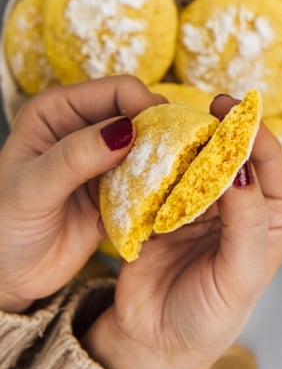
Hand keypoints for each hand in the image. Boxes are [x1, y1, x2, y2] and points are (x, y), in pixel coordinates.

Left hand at [0, 76, 161, 313]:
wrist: (7, 278)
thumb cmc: (3, 227)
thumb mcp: (32, 188)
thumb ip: (74, 157)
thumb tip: (125, 131)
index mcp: (59, 111)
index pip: (117, 91)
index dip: (145, 106)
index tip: (164, 135)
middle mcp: (85, 128)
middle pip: (143, 115)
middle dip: (162, 136)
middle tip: (177, 163)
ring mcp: (104, 160)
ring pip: (152, 149)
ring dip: (165, 167)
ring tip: (172, 187)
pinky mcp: (119, 191)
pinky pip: (152, 183)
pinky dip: (160, 193)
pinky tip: (158, 209)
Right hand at [83, 96, 281, 368]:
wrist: (155, 345)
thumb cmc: (212, 315)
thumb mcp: (241, 273)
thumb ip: (247, 220)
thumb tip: (243, 168)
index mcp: (270, 212)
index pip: (266, 159)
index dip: (251, 131)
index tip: (230, 111)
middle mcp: (237, 200)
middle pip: (228, 150)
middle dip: (213, 130)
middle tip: (195, 113)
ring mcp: (197, 201)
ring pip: (193, 156)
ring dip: (181, 141)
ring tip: (167, 128)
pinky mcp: (159, 206)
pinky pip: (158, 175)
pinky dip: (152, 161)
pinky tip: (143, 151)